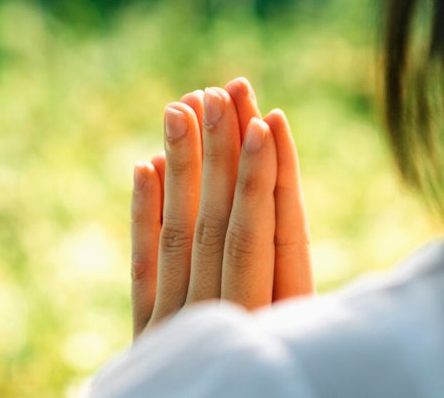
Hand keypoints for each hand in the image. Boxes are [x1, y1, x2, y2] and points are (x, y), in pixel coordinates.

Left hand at [129, 77, 314, 337]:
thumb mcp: (300, 352)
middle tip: (220, 91)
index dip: (270, 177)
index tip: (269, 118)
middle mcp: (227, 321)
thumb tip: (291, 195)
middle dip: (224, 154)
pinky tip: (145, 164)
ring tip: (179, 107)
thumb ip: (290, 286)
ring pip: (181, 236)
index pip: (276, 238)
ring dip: (182, 167)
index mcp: (275, 322)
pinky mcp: (149, 340)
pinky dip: (146, 215)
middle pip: (225, 225)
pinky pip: (143, 271)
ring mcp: (181, 330)